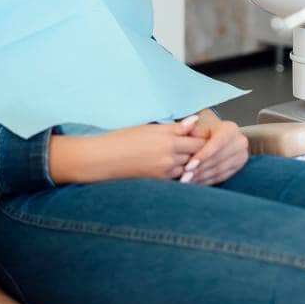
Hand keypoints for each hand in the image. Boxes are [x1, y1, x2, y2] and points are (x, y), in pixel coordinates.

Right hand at [53, 119, 203, 182]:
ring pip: (189, 167)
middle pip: (197, 154)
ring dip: (188, 162)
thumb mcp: (149, 128)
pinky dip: (179, 172)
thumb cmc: (124, 139)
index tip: (195, 135)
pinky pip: (178, 177)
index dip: (199, 137)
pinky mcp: (160, 181)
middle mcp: (170, 156)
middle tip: (190, 146)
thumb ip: (175, 127)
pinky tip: (171, 166)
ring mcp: (166, 171)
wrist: (104, 159)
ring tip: (178, 156)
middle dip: (197, 150)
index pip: (199, 140)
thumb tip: (195, 121)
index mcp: (168, 139)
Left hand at [182, 114, 248, 185]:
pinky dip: (207, 181)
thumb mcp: (198, 127)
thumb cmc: (204, 131)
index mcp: (230, 129)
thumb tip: (186, 132)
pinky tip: (195, 183)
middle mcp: (240, 142)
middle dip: (199, 169)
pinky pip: (221, 176)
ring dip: (201, 177)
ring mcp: (241, 155)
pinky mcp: (239, 167)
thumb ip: (192, 130)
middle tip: (184, 177)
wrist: (217, 136)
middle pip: (218, 158)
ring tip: (187, 181)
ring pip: (219, 169)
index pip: (217, 143)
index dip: (202, 155)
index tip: (188, 166)